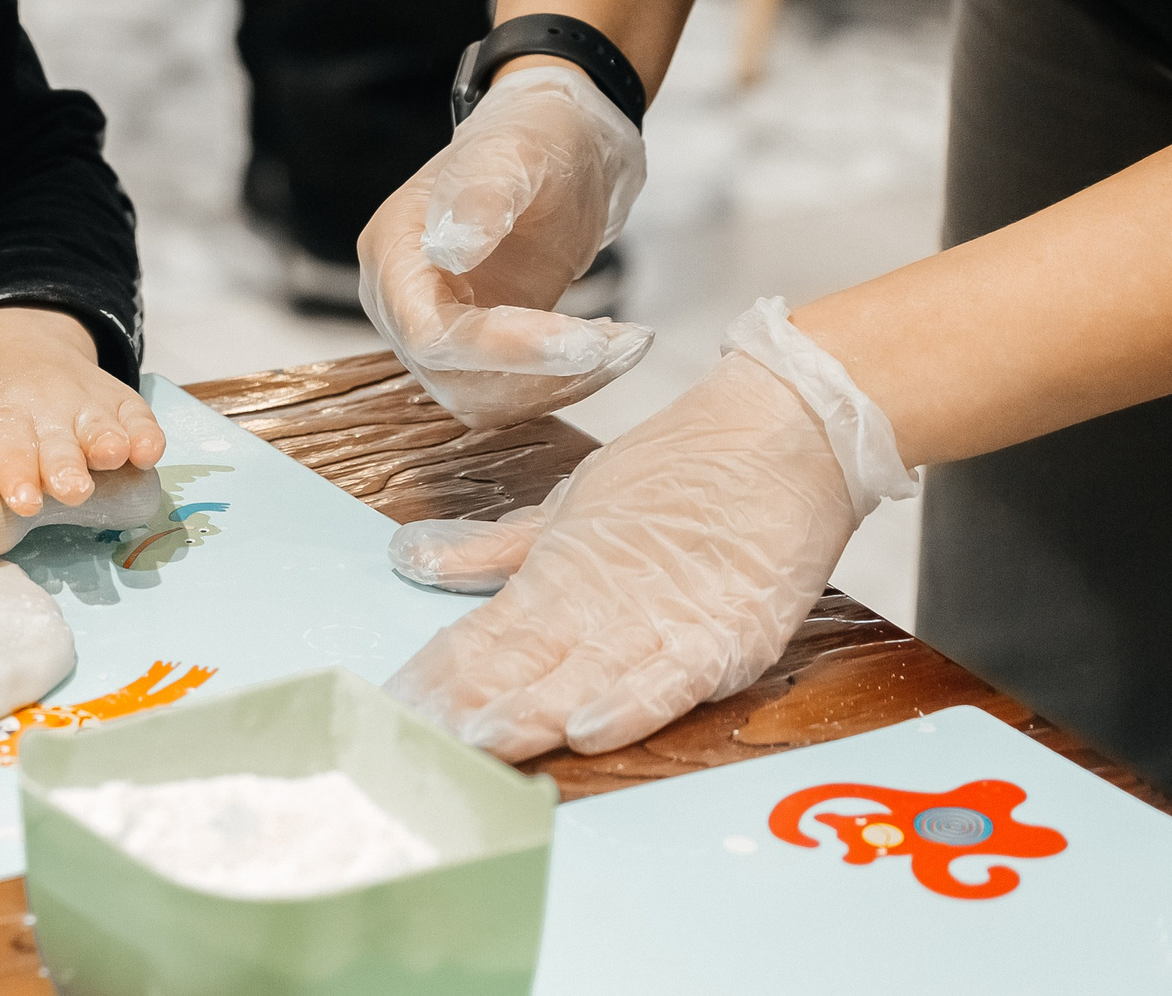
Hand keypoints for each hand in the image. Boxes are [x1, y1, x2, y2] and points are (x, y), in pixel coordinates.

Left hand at [0, 306, 162, 514]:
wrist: (17, 342)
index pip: (5, 443)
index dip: (14, 471)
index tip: (20, 500)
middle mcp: (44, 408)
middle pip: (56, 441)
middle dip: (64, 466)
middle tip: (70, 490)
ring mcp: (86, 405)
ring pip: (101, 426)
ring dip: (108, 442)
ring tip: (110, 457)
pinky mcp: (120, 403)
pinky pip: (139, 415)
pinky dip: (146, 433)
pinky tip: (149, 450)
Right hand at [358, 64, 652, 426]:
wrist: (563, 143)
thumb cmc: (533, 135)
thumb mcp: (515, 151)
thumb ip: (481, 196)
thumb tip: (448, 251)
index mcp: (393, 251)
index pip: (426, 331)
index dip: (500, 348)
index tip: (583, 340)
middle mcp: (403, 302)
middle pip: (451, 376)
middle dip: (540, 371)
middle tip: (622, 342)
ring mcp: (440, 329)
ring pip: (482, 400)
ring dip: (560, 386)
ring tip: (628, 342)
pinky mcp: (483, 351)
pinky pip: (512, 394)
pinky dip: (565, 383)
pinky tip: (610, 343)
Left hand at [382, 337, 875, 761]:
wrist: (782, 431)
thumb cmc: (681, 471)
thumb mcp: (573, 505)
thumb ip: (501, 548)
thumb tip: (419, 560)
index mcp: (556, 576)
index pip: (480, 639)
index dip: (436, 677)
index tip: (389, 709)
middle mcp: (598, 605)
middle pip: (519, 667)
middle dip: (466, 708)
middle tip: (415, 740)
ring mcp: (660, 623)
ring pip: (582, 678)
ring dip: (530, 712)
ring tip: (482, 739)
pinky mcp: (726, 635)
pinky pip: (671, 678)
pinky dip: (632, 703)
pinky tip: (590, 727)